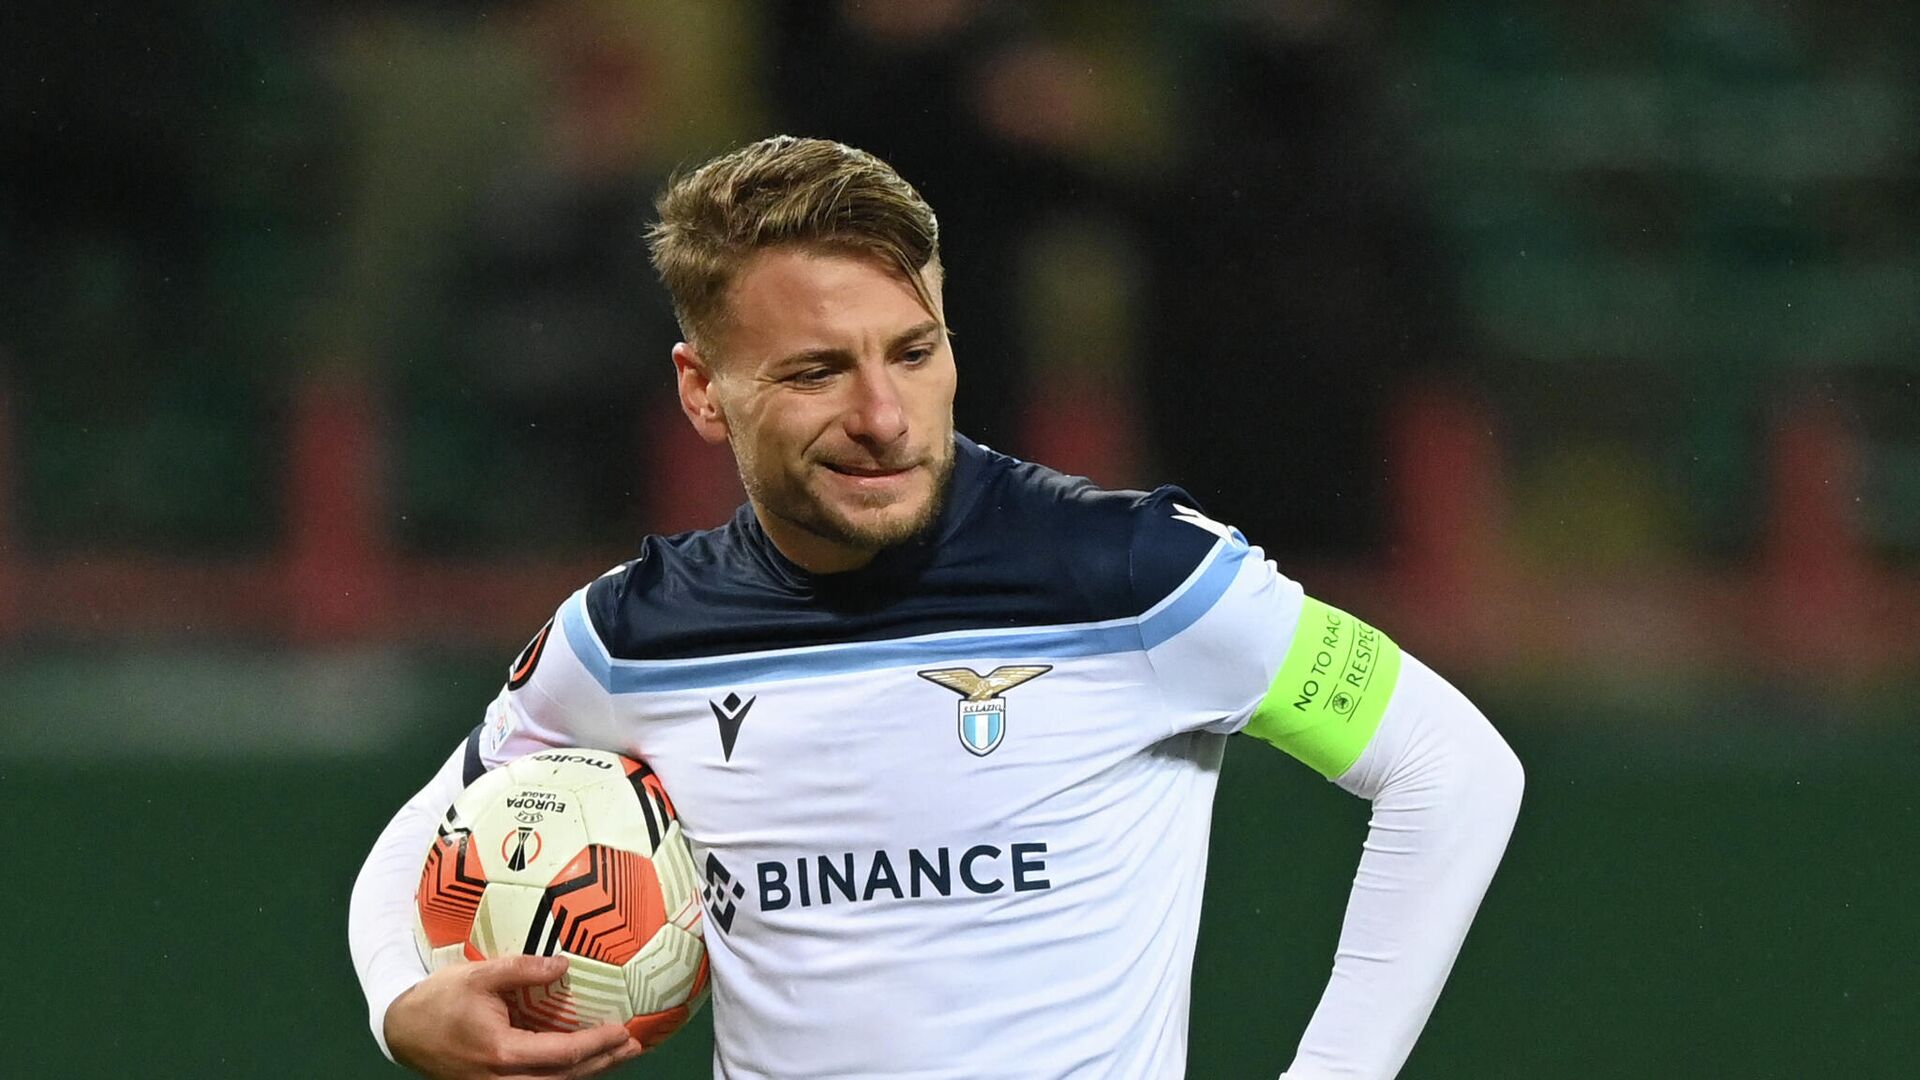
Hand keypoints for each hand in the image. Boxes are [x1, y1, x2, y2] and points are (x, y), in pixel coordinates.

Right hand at [385, 955, 644, 1078]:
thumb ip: (522, 969)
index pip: (561, 1053)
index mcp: (501, 1052)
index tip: (623, 1029)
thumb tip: (564, 964)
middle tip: (634, 1045)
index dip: (596, 1044)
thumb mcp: (478, 975)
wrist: (401, 1029)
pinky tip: (583, 1062)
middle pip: (564, 1079)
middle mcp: (501, 1078)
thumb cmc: (439, 999)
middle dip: (602, 1064)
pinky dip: (564, 1076)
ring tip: (618, 1055)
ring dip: (588, 1073)